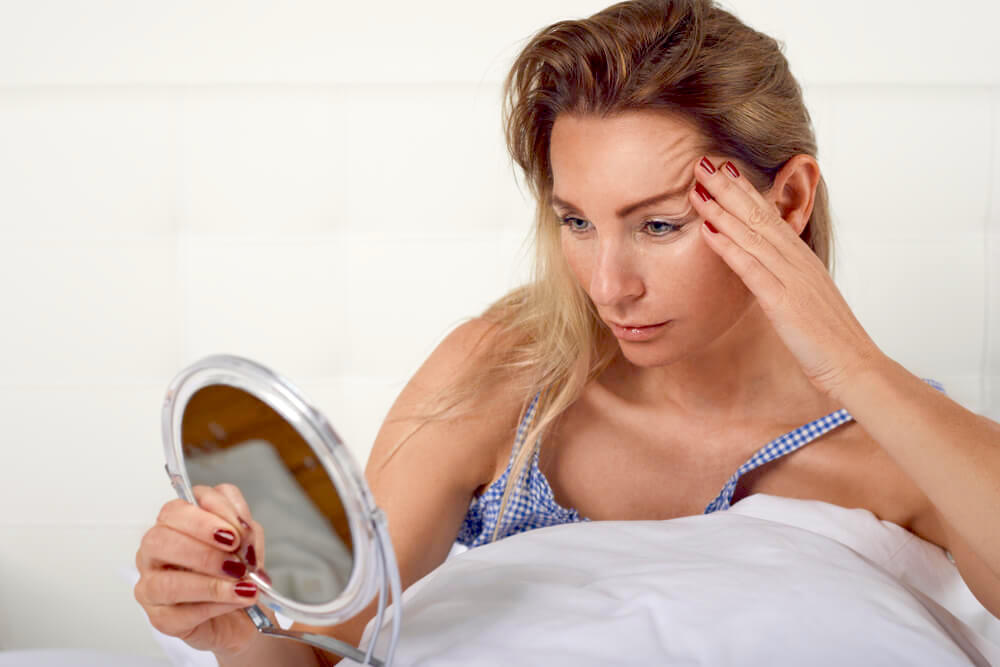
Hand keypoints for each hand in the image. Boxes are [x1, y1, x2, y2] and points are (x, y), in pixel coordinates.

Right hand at [134, 484, 266, 656]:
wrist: (241, 612)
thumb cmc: (237, 571)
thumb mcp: (248, 542)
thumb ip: (246, 532)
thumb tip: (243, 535)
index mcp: (175, 523)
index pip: (176, 508)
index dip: (207, 518)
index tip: (236, 533)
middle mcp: (155, 552)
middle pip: (160, 539)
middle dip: (203, 549)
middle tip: (235, 559)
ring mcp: (152, 586)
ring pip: (165, 581)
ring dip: (209, 583)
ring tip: (241, 584)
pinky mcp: (160, 618)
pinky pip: (179, 613)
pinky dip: (213, 605)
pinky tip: (235, 600)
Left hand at [690, 156, 884, 400]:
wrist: (854, 364)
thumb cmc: (829, 338)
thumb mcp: (806, 300)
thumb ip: (788, 281)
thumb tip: (767, 271)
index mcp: (802, 259)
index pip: (770, 217)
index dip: (745, 192)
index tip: (723, 171)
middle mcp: (797, 261)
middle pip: (759, 215)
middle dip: (729, 188)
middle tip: (703, 163)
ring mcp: (792, 278)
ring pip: (752, 235)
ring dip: (722, 209)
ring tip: (698, 187)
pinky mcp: (784, 300)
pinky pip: (751, 268)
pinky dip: (728, 247)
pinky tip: (708, 231)